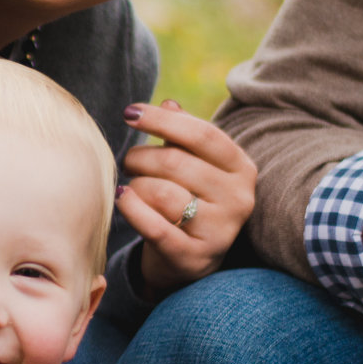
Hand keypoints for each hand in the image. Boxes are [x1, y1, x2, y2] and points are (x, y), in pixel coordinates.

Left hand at [120, 100, 257, 295]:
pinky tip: (121, 198)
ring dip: (136, 185)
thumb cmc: (191, 198)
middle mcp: (238, 199)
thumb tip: (166, 104)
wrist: (192, 259)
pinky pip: (155, 227)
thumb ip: (182, 134)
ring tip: (131, 186)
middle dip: (141, 157)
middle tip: (129, 161)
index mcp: (241, 168)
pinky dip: (131, 208)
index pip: (202, 134)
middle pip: (176, 162)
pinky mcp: (195, 257)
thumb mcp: (194, 164)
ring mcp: (220, 231)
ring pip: (162, 193)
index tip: (129, 113)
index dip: (161, 120)